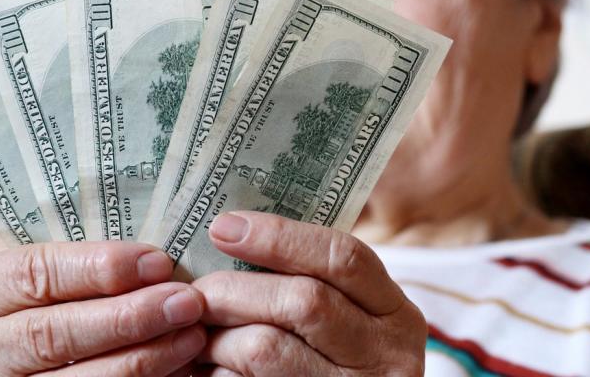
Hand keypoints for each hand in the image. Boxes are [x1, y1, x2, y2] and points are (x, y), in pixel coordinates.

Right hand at [0, 223, 205, 375]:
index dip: (98, 269)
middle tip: (185, 301)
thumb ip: (47, 233)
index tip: (155, 260)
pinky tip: (173, 366)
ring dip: (141, 360)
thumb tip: (138, 216)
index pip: (34, 275)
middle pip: (55, 336)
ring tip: (191, 336)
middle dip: (128, 319)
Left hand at [191, 212, 425, 375]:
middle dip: (235, 289)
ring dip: (217, 337)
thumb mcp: (353, 319)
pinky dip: (218, 373)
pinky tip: (209, 368)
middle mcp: (385, 354)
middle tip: (193, 290)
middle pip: (303, 300)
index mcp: (396, 313)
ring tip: (195, 333)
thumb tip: (232, 235)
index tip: (223, 227)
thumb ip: (313, 281)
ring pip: (267, 348)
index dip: (279, 236)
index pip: (343, 257)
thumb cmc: (341, 360)